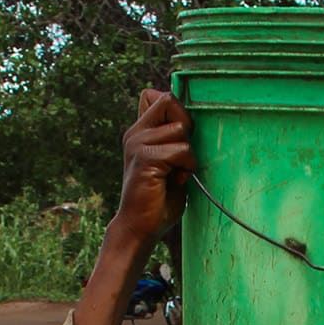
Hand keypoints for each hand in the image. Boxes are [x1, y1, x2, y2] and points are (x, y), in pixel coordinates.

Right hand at [114, 88, 193, 248]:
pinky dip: (185, 168)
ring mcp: (138, 143)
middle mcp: (135, 133)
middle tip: (179, 157)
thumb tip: (187, 121)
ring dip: (187, 155)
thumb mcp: (167, 162)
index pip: (160, 96)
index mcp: (139, 131)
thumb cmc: (158, 199)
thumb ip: (172, 140)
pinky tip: (173, 182)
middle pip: (170, 101)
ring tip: (175, 174)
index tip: (178, 140)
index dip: (178, 112)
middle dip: (186, 127)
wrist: (139, 228)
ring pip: (180, 130)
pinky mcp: (145, 158)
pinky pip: (181, 150)